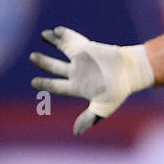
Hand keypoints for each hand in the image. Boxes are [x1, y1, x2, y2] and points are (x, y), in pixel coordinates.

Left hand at [30, 26, 154, 134]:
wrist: (131, 72)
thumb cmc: (118, 91)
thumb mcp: (102, 108)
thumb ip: (88, 119)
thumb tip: (76, 133)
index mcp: (77, 87)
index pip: (57, 86)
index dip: (45, 84)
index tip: (33, 82)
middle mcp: (77, 72)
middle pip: (55, 66)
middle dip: (43, 61)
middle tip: (32, 56)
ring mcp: (82, 59)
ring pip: (63, 49)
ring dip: (53, 42)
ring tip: (43, 34)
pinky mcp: (88, 47)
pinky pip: (73, 39)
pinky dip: (65, 34)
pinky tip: (56, 30)